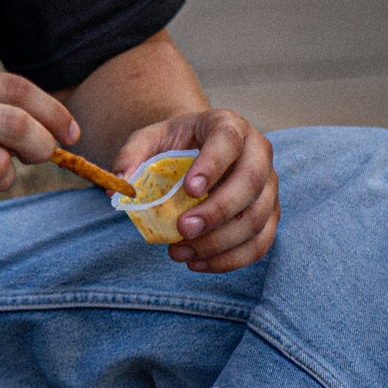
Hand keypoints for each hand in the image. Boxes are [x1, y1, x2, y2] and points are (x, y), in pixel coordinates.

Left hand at [113, 107, 278, 272]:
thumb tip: (118, 189)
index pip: (228, 141)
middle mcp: (258, 152)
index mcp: (228, 125)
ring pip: (256, 218)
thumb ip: (130, 157)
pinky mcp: (269, 214)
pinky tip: (197, 263)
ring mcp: (269, 185)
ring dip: (219, 242)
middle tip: (182, 229)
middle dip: (217, 211)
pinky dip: (229, 259)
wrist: (198, 151)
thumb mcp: (148, 140)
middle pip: (251, 183)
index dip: (212, 166)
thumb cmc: (174, 144)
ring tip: (179, 252)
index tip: (189, 190)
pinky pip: (259, 243)